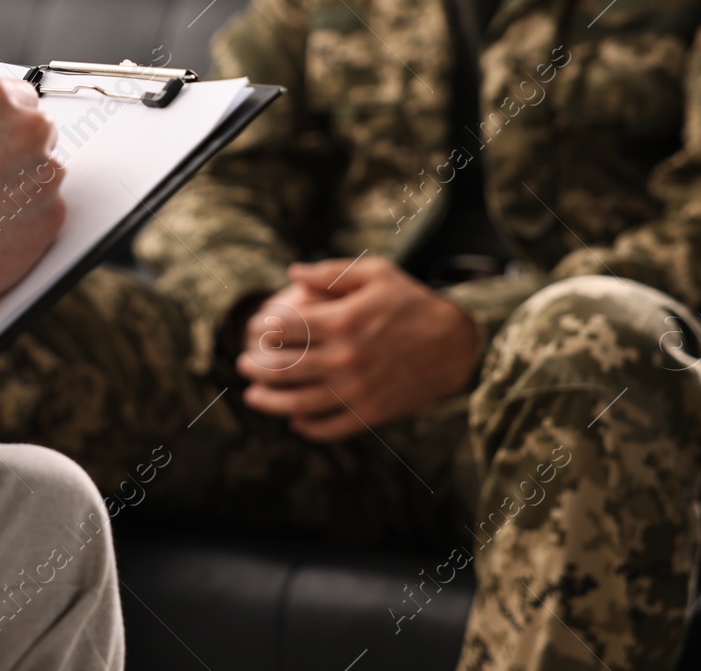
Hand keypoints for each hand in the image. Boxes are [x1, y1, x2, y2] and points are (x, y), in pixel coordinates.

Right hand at [0, 76, 65, 306]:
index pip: (20, 96)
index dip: (5, 119)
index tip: (0, 132)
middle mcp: (28, 128)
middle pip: (38, 134)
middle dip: (18, 153)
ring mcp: (46, 172)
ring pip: (43, 176)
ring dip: (21, 189)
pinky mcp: (54, 213)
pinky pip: (44, 212)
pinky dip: (25, 222)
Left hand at [235, 257, 479, 441]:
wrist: (457, 344)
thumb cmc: (412, 302)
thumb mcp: (376, 273)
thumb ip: (332, 273)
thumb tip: (291, 272)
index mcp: (344, 321)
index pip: (284, 329)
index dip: (261, 328)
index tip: (254, 329)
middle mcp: (347, 358)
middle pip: (283, 369)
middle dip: (255, 368)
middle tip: (243, 364)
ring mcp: (358, 389)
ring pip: (299, 404)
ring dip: (269, 402)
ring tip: (253, 397)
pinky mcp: (372, 413)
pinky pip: (330, 427)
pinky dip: (307, 427)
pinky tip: (295, 420)